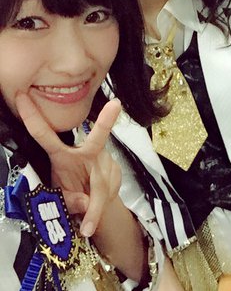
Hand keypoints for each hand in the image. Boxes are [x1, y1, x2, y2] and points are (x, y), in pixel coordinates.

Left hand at [16, 93, 122, 237]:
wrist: (95, 206)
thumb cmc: (71, 195)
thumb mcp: (62, 201)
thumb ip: (70, 201)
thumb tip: (84, 202)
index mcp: (61, 155)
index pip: (44, 135)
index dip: (33, 117)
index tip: (22, 98)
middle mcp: (85, 154)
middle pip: (99, 137)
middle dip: (106, 122)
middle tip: (115, 105)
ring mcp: (103, 162)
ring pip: (102, 183)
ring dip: (94, 206)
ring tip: (87, 224)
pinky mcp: (115, 173)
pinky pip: (109, 194)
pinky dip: (98, 210)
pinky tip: (91, 220)